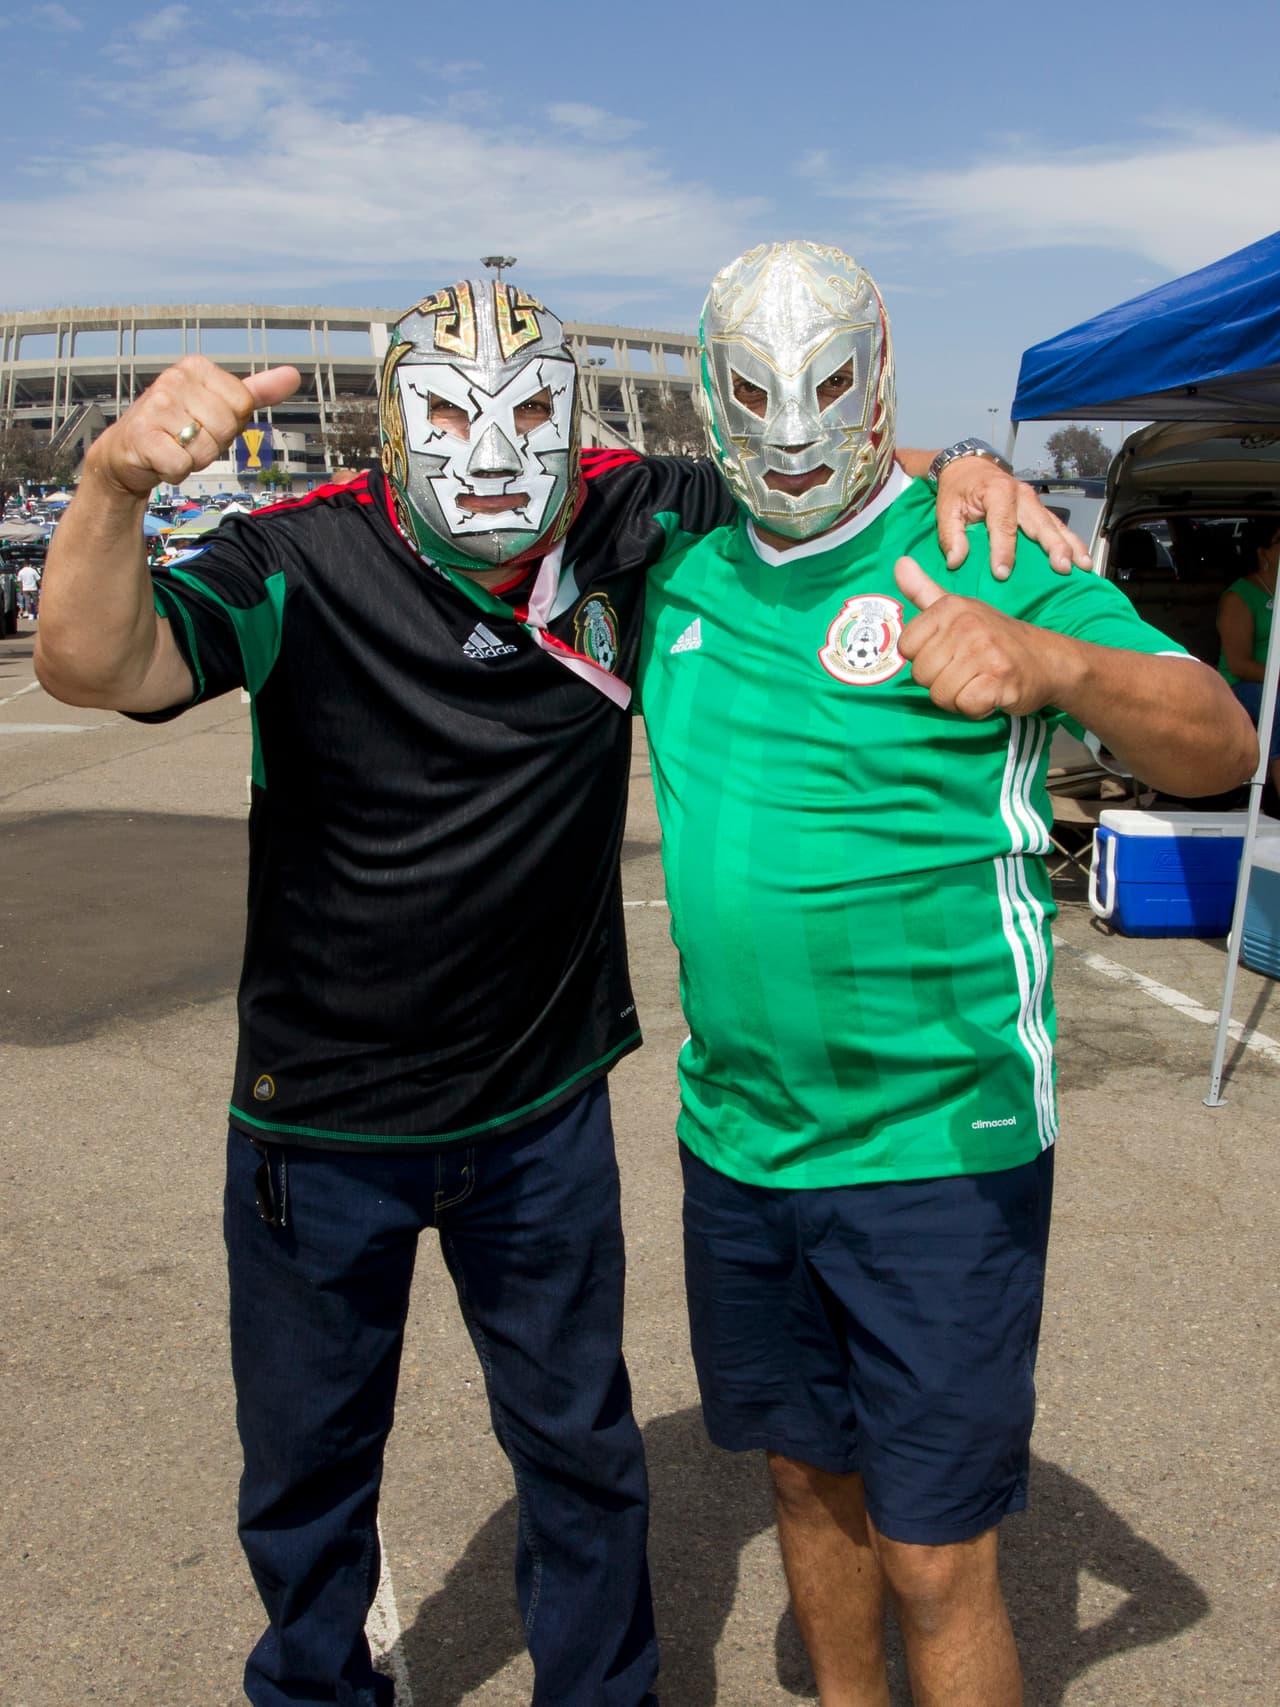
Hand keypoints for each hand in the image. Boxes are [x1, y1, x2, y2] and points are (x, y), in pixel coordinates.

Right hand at [86, 356, 301, 498]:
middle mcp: (174, 380)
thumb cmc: (178, 426)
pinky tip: (162, 459)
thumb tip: (292, 375)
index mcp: (197, 368)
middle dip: (213, 444)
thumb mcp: (218, 404)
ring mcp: (155, 406)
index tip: (207, 422)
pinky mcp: (142, 435)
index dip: (231, 424)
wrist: (128, 450)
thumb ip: (256, 391)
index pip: (243, 404)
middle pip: (227, 428)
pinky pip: (181, 465)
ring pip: (206, 449)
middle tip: (190, 439)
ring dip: (194, 460)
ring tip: (176, 447)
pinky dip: (175, 472)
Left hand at [895, 556, 1074, 717]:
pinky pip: (965, 706)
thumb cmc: (997, 638)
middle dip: (941, 682)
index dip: (924, 659)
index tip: (948, 654)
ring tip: (978, 683)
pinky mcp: (999, 679)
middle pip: (921, 675)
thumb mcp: (960, 609)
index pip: (906, 647)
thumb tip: (899, 563)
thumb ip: (924, 591)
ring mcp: (984, 651)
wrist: (1049, 660)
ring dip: (958, 698)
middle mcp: (966, 625)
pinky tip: (990, 695)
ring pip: (940, 695)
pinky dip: (976, 709)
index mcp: (950, 607)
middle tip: (967, 672)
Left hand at [933, 459, 1091, 579]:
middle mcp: (1021, 495)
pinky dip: (1071, 542)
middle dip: (1053, 546)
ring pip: (1055, 524)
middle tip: (1062, 568)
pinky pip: (1057, 526)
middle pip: (1040, 523)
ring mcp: (1033, 501)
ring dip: (1071, 545)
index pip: (1003, 525)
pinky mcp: (1038, 509)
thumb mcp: (946, 509)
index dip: (1003, 550)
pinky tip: (1081, 559)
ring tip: (1083, 566)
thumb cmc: (958, 489)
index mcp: (997, 492)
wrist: (968, 468)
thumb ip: (951, 535)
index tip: (1002, 573)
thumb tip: (956, 561)